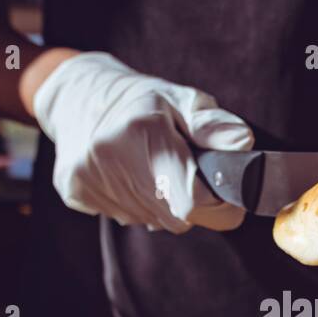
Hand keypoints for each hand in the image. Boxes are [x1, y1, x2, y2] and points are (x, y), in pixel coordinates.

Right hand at [31, 52, 252, 231]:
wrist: (78, 96)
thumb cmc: (142, 100)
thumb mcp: (181, 100)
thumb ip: (213, 126)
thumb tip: (242, 143)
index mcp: (144, 131)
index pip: (193, 200)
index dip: (217, 204)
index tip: (222, 193)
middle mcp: (112, 157)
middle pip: (176, 216)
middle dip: (189, 201)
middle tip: (181, 171)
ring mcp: (89, 177)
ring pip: (151, 221)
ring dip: (160, 203)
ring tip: (149, 168)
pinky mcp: (74, 191)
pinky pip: (124, 218)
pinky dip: (133, 204)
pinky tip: (125, 175)